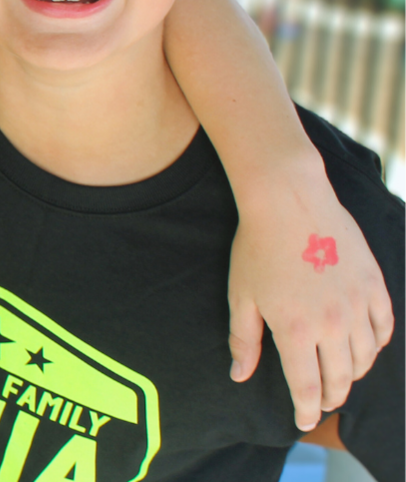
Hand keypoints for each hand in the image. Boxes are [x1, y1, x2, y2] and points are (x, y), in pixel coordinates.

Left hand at [227, 160, 394, 431]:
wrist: (289, 201)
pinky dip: (375, 344)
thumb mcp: (242, 296)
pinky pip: (383, 327)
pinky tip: (364, 348)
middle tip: (322, 404)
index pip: (307, 386)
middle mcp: (333, 323)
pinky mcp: (374, 285)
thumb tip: (240, 375)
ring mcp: (358, 304)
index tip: (304, 422)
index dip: (306, 409)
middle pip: (341, 377)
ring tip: (341, 378)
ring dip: (354, 374)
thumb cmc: (256, 247)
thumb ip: (244, 340)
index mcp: (296, 330)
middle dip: (331, 396)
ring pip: (366, 357)